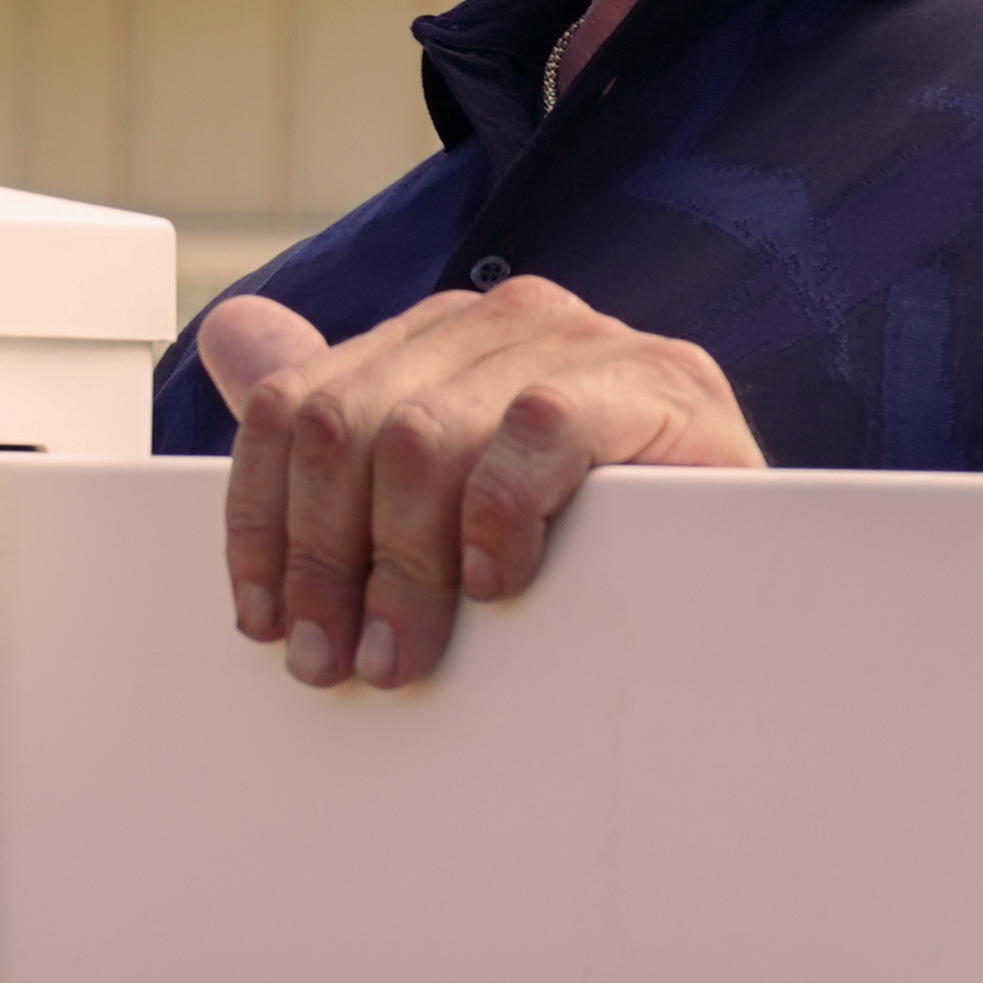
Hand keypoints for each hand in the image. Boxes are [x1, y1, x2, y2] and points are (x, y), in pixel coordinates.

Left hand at [195, 277, 759, 690]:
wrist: (750, 577)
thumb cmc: (592, 547)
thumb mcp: (450, 493)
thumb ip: (343, 419)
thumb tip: (232, 339)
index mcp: (442, 340)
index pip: (298, 403)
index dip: (263, 519)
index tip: (263, 620)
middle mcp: (505, 321)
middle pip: (348, 425)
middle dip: (327, 560)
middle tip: (334, 661)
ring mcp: (586, 343)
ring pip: (424, 435)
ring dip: (401, 568)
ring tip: (403, 653)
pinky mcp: (660, 384)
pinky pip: (537, 431)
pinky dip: (499, 515)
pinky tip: (497, 581)